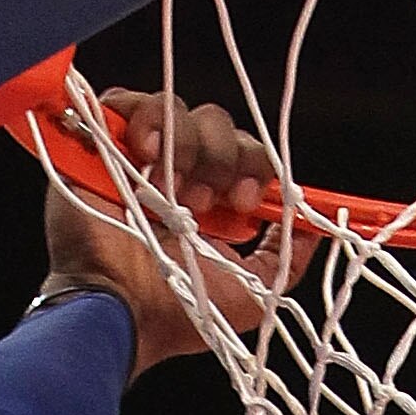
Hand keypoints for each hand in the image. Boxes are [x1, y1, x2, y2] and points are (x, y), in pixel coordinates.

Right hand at [40, 89, 307, 376]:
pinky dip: (145, 119)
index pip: (246, 154)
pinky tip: (148, 157)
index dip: (253, 167)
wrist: (122, 312)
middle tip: (201, 204)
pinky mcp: (99, 144)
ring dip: (186, 147)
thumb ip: (285, 259)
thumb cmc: (178, 313)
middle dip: (221, 158)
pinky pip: (128, 101)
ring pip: (178, 109)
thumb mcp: (252, 296)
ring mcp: (137, 156)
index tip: (243, 201)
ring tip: (169, 192)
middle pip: (217, 124)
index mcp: (211, 202)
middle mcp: (177, 173)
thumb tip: (316, 225)